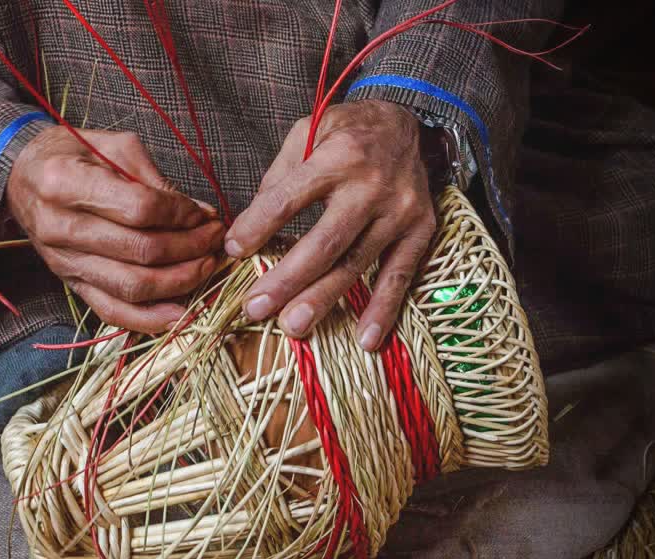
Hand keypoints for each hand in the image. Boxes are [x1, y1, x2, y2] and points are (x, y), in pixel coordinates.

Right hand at [7, 126, 221, 332]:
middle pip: (140, 251)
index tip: (202, 212)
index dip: (180, 214)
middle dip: (190, 248)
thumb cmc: (70, 155)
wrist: (22, 178)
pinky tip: (181, 313)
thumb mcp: (111, 146)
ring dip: (179, 281)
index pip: (138, 208)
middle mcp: (60, 228)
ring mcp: (64, 262)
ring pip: (131, 286)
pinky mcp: (70, 284)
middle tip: (215, 239)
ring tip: (206, 267)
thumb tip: (199, 213)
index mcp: (66, 183)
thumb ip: (153, 179)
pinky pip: (111, 311)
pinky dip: (148, 319)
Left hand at [224, 100, 435, 349]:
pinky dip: (384, 309)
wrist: (407, 123)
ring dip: (323, 299)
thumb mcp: (307, 132)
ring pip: (356, 263)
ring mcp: (399, 211)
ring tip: (293, 327)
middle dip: (287, 279)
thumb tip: (249, 227)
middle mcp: (371, 186)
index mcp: (337, 157)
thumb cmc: (346, 132)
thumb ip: (279, 177)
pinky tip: (367, 339)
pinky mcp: (420, 230)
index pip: (288, 199)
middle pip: (324, 243)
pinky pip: (400, 275)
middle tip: (256, 309)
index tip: (233, 250)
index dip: (258, 227)